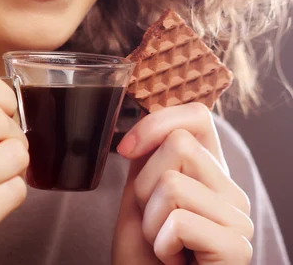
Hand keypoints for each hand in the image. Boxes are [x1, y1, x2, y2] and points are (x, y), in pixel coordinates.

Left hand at [111, 103, 253, 264]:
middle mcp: (231, 191)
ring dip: (150, 220)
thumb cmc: (144, 251)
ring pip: (172, 183)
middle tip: (155, 220)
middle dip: (145, 186)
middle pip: (178, 145)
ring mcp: (239, 220)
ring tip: (163, 243)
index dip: (155, 123)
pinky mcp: (236, 250)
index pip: (197, 116)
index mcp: (210, 172)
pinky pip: (180, 222)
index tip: (126, 149)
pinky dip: (161, 245)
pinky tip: (173, 259)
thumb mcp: (141, 193)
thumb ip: (150, 157)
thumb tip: (147, 119)